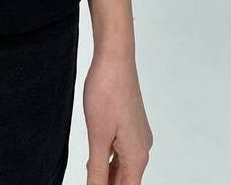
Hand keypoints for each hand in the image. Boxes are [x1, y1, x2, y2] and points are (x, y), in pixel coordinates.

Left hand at [82, 50, 152, 183]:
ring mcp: (137, 136)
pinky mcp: (130, 125)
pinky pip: (120, 151)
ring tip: (90, 178)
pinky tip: (94, 161)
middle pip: (125, 180)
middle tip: (88, 181)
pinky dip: (108, 160)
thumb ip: (97, 170)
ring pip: (122, 166)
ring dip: (106, 175)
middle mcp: (141, 148)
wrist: (114, 58)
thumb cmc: (107, 91)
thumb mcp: (97, 137)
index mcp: (137, 155)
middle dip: (107, 184)